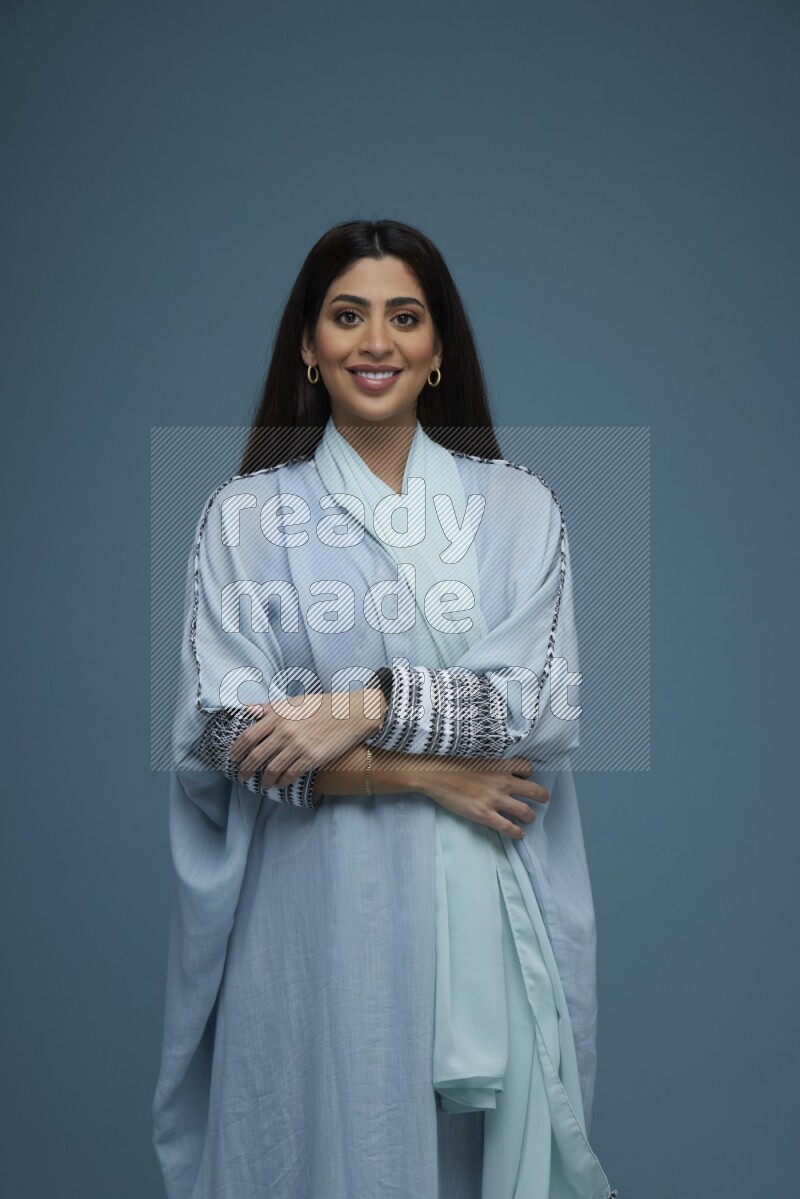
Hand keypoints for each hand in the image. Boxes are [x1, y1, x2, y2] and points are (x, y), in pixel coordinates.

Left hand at [229, 689, 384, 789]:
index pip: (249, 735)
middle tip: (241, 776)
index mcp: (279, 716)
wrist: (352, 713)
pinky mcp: (311, 758)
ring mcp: (298, 746)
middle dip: (246, 769)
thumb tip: (249, 710)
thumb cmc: (324, 705)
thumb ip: (270, 708)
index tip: (232, 757)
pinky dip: (281, 782)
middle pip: (257, 755)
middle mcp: (285, 731)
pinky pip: (290, 774)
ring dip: (263, 779)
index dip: (237, 749)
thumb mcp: (295, 701)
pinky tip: (279, 784)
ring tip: (261, 784)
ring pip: (272, 768)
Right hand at [415, 756, 547, 840]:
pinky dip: (517, 833)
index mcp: (501, 766)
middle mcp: (503, 782)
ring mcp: (495, 800)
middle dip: (542, 797)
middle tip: (541, 801)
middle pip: (535, 791)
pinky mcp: (485, 814)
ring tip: (528, 819)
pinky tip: (519, 834)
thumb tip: (497, 770)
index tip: (524, 779)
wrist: (436, 775)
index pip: (527, 768)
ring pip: (526, 812)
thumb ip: (492, 765)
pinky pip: (508, 827)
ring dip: (530, 817)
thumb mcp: (477, 758)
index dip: (528, 775)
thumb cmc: (453, 764)